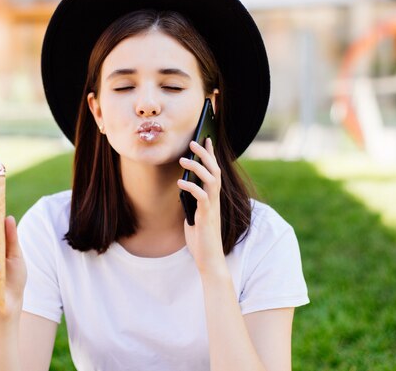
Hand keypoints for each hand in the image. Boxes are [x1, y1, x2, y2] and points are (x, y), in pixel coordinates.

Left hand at [177, 138, 226, 274]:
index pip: (214, 170)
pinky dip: (191, 187)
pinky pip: (201, 196)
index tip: (206, 138)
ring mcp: (212, 207)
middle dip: (205, 154)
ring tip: (183, 158)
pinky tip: (180, 182)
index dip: (210, 154)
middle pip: (214, 170)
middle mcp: (215, 199)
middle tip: (193, 141)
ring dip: (197, 167)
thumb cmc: (200, 237)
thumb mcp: (194, 214)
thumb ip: (192, 200)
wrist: (209, 258)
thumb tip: (184, 185)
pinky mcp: (206, 216)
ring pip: (210, 180)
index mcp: (213, 197)